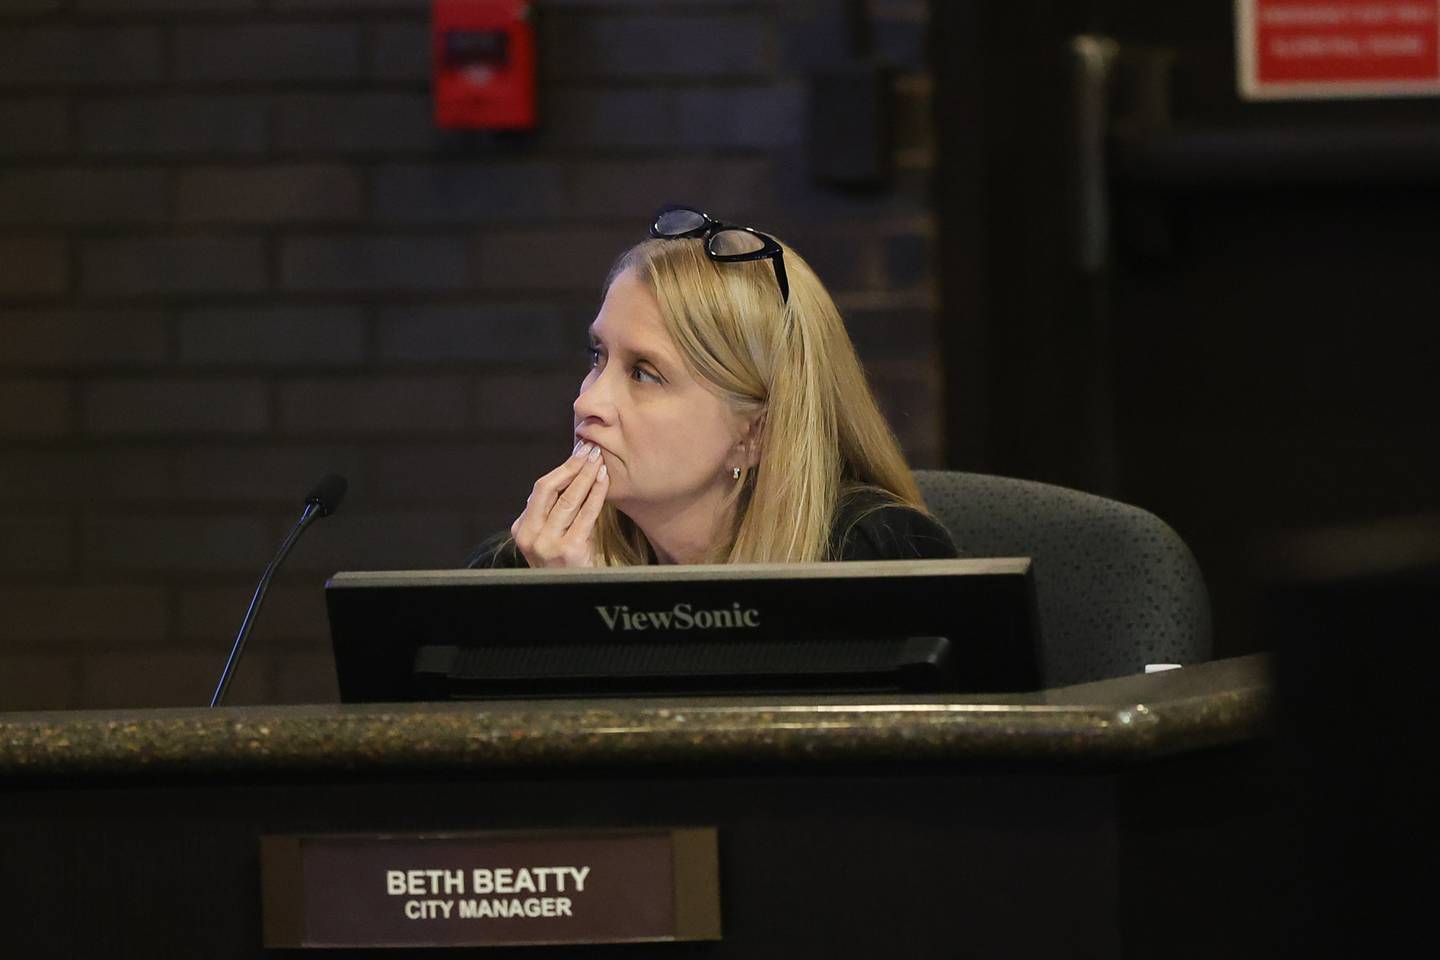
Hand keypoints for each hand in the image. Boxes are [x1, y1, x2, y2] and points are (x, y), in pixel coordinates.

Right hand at [510, 442, 609, 567]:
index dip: (561, 468)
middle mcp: (530, 536)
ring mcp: (548, 544)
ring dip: (586, 475)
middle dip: (572, 465)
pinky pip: (586, 514)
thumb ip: (553, 513)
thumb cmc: (567, 564)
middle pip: (549, 489)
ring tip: (599, 460)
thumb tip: (572, 471)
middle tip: (590, 449)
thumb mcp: (551, 538)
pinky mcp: (569, 551)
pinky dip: (596, 493)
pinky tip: (604, 479)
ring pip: (568, 499)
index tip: (578, 452)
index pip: (540, 490)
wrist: (574, 593)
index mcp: (522, 530)